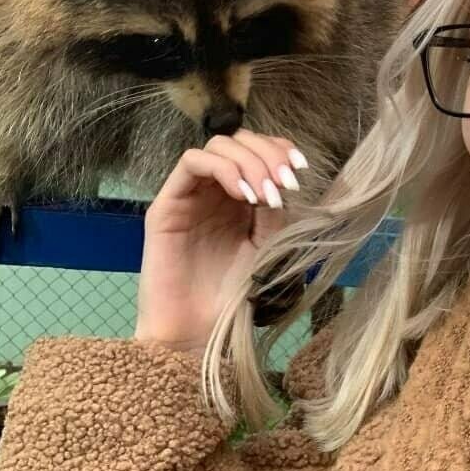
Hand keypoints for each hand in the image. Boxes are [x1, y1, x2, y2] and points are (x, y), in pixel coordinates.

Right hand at [134, 130, 308, 354]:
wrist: (199, 330)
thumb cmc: (233, 293)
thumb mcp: (267, 245)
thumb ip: (275, 212)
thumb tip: (285, 182)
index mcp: (239, 195)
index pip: (257, 150)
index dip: (279, 149)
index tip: (302, 168)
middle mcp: (214, 189)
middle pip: (239, 141)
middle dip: (268, 154)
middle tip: (287, 183)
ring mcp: (190, 194)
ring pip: (217, 146)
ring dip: (250, 162)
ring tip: (267, 195)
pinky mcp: (167, 204)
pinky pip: (191, 163)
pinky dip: (224, 169)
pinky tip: (244, 195)